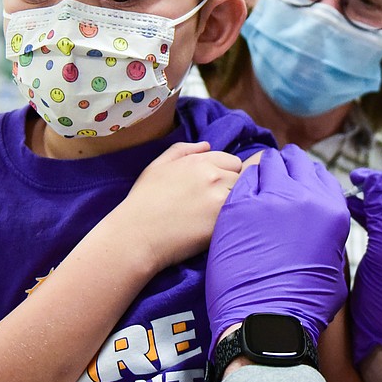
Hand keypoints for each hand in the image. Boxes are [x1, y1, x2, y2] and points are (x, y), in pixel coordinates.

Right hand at [113, 141, 241, 273]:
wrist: (137, 235)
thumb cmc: (143, 201)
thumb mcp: (157, 166)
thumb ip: (182, 150)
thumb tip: (207, 145)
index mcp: (199, 161)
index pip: (232, 161)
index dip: (225, 173)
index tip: (214, 188)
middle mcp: (213, 176)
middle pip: (241, 178)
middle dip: (232, 186)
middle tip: (215, 202)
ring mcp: (220, 199)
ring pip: (244, 196)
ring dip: (236, 202)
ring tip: (218, 214)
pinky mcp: (223, 222)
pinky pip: (241, 215)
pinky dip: (236, 218)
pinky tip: (221, 225)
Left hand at [206, 145, 349, 346]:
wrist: (266, 319)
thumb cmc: (303, 304)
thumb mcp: (334, 266)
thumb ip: (328, 237)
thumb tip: (320, 231)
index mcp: (332, 211)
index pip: (320, 174)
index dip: (307, 174)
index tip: (299, 180)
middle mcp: (304, 197)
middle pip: (293, 162)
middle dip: (285, 165)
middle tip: (276, 175)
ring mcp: (269, 199)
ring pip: (265, 164)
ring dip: (263, 170)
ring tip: (256, 184)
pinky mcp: (237, 207)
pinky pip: (241, 180)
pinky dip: (242, 183)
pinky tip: (240, 197)